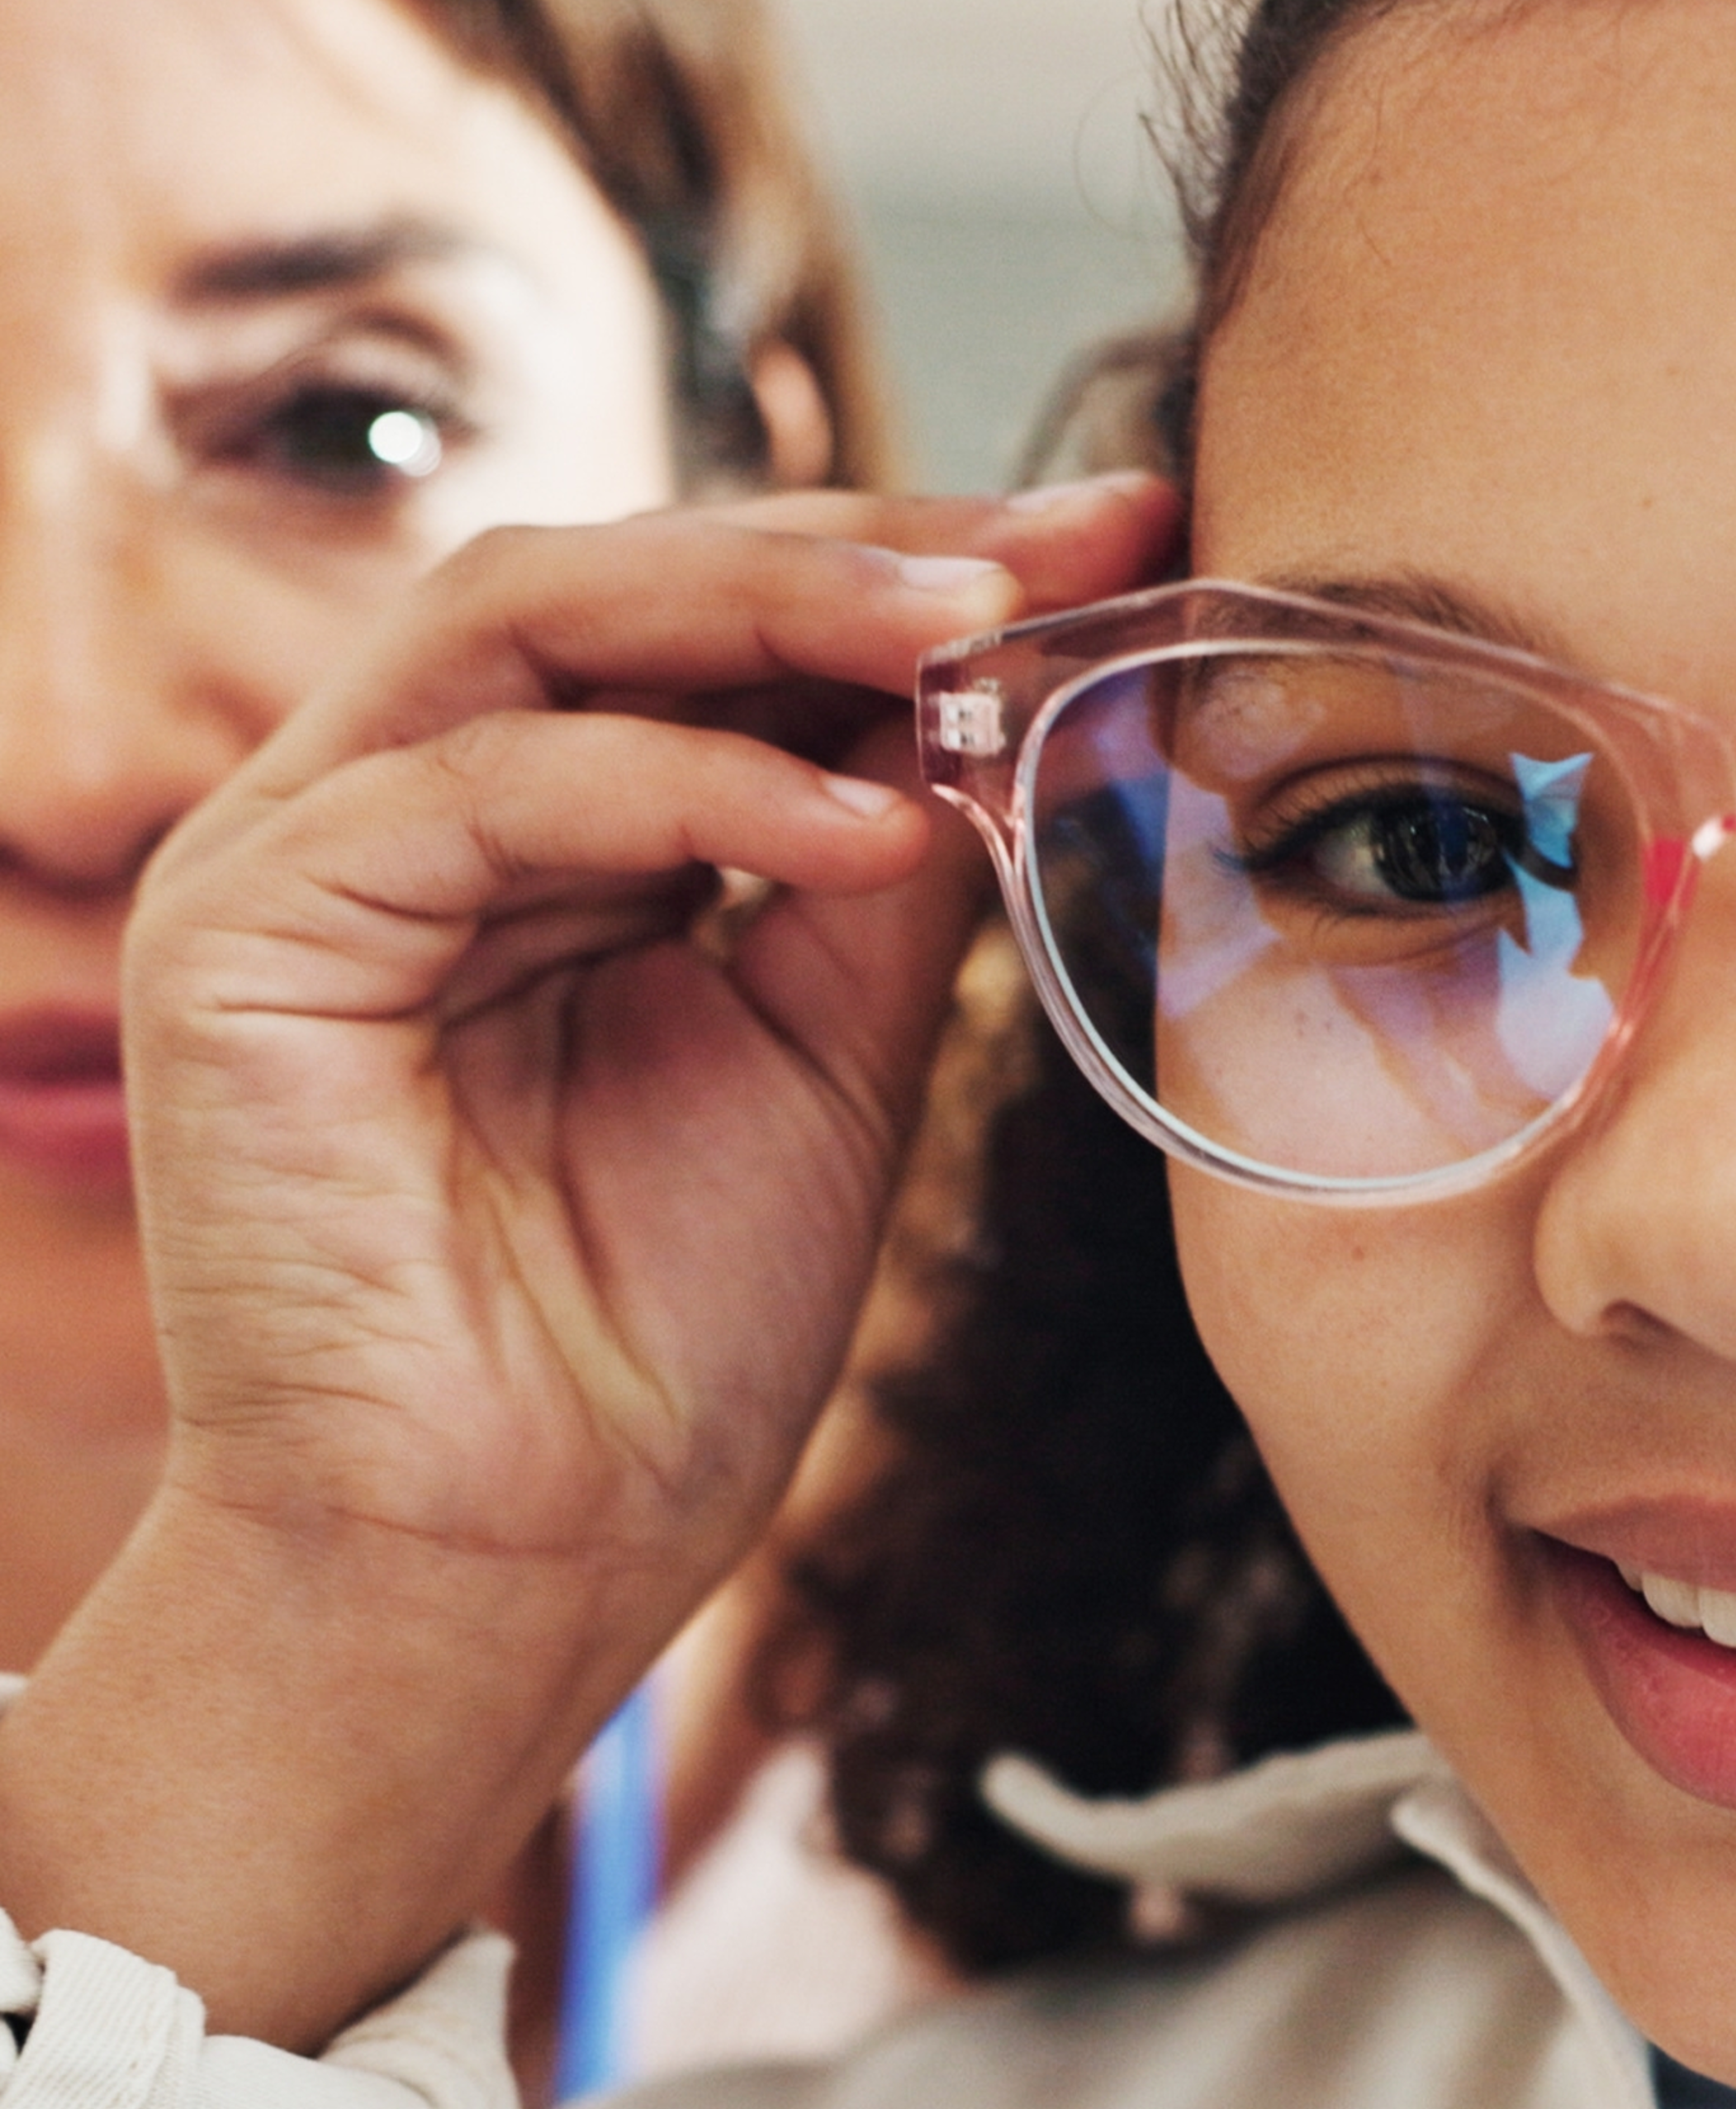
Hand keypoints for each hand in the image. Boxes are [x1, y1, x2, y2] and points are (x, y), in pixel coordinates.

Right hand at [0, 478, 1172, 2043]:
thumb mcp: (828, 1065)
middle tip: (1068, 541)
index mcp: (548, 845)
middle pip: (624, 582)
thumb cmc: (663, 1348)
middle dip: (861, 552)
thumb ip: (881, 877)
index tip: (1117, 547)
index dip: (912, 579)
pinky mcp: (246, 929)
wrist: (521, 1566)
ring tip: (976, 630)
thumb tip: (999, 702)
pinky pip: (479, 789)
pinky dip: (682, 789)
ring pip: (532, 626)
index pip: (716, 639)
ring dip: (774, 608)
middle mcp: (413, 817)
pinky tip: (863, 830)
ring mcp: (310, 856)